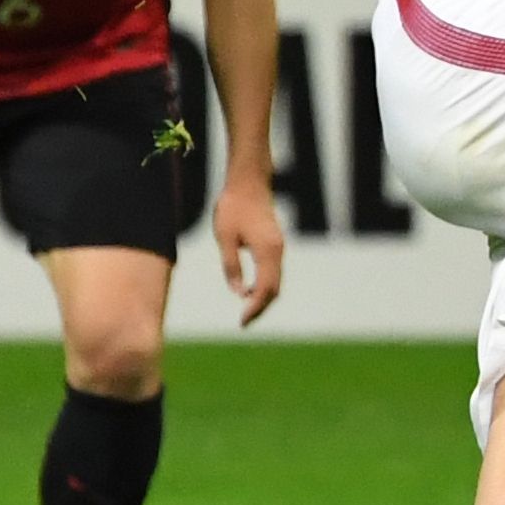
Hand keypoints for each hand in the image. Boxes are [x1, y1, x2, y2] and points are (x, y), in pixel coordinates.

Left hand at [212, 176, 286, 325]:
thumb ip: (231, 266)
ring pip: (276, 281)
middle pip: (275, 289)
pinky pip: (274, 272)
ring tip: (247, 311)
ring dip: (263, 298)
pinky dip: (265, 286)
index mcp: (267, 251)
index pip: (264, 289)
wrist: (249, 182)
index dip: (254, 308)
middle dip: (261, 308)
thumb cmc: (234, 207)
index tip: (241, 322)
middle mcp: (278, 251)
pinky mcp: (275, 243)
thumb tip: (237, 293)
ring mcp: (279, 247)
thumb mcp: (225, 237)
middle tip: (244, 322)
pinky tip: (250, 291)